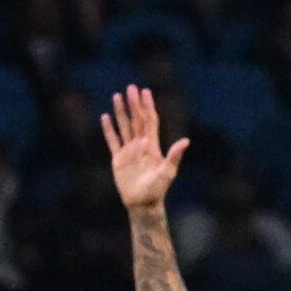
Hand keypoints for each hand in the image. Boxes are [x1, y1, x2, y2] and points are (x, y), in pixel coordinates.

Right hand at [103, 84, 187, 211]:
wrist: (143, 203)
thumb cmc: (157, 189)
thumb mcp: (168, 172)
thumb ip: (174, 155)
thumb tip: (186, 140)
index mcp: (153, 146)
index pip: (150, 121)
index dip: (147, 107)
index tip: (145, 92)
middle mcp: (141, 146)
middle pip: (136, 120)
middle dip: (134, 104)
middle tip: (130, 88)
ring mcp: (129, 151)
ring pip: (124, 126)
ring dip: (120, 112)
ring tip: (116, 96)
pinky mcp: (118, 159)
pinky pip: (112, 140)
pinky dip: (109, 129)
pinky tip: (105, 117)